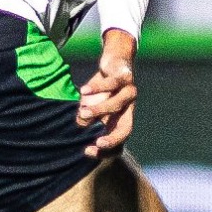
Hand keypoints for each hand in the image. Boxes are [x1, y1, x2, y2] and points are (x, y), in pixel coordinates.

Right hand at [77, 28, 137, 156]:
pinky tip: (83, 90)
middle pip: (126, 128)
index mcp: (122, 117)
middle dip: (113, 138)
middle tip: (97, 143)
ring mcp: (129, 92)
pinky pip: (112, 83)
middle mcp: (129, 108)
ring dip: (99, 110)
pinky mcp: (125, 75)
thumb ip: (87, 116)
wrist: (117, 60)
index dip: (106, 149)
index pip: (117, 140)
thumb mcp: (92, 104)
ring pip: (117, 104)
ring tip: (82, 112)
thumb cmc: (104, 88)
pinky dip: (98, 87)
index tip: (87, 151)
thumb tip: (81, 122)